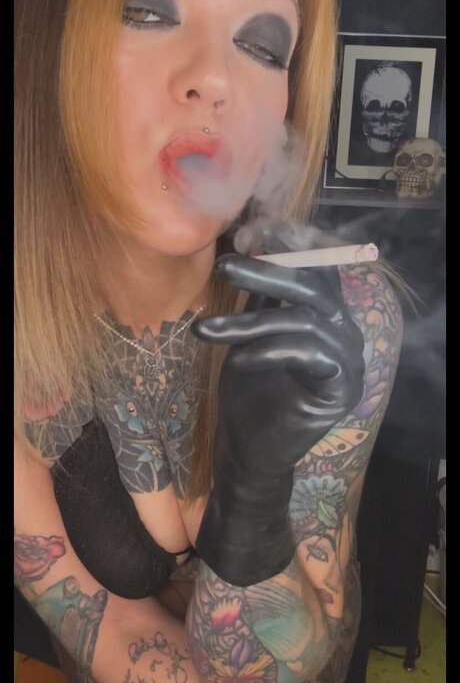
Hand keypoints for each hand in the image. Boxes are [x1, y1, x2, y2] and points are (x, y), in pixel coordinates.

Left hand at [192, 253, 364, 475]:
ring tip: (206, 330)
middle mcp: (346, 332)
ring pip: (304, 320)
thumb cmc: (249, 389)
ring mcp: (350, 362)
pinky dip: (269, 351)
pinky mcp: (342, 390)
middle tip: (224, 264)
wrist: (250, 450)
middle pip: (315, 287)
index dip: (291, 244)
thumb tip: (255, 243)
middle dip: (268, 269)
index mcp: (328, 315)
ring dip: (250, 321)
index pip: (319, 267)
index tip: (251, 232)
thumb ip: (263, 294)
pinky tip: (239, 360)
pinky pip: (308, 353)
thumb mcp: (251, 331)